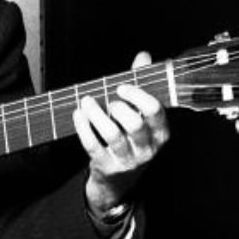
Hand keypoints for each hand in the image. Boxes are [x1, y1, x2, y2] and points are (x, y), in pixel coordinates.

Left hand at [72, 51, 169, 213]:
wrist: (118, 181)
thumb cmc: (131, 139)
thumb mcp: (140, 116)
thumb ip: (142, 85)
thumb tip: (143, 56)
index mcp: (160, 133)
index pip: (155, 111)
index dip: (137, 95)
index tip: (121, 86)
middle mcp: (147, 149)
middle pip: (135, 124)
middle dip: (118, 107)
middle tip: (108, 101)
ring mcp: (127, 160)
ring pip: (112, 135)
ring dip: (96, 114)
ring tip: (87, 101)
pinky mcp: (106, 166)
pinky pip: (93, 145)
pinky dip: (83, 127)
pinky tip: (78, 114)